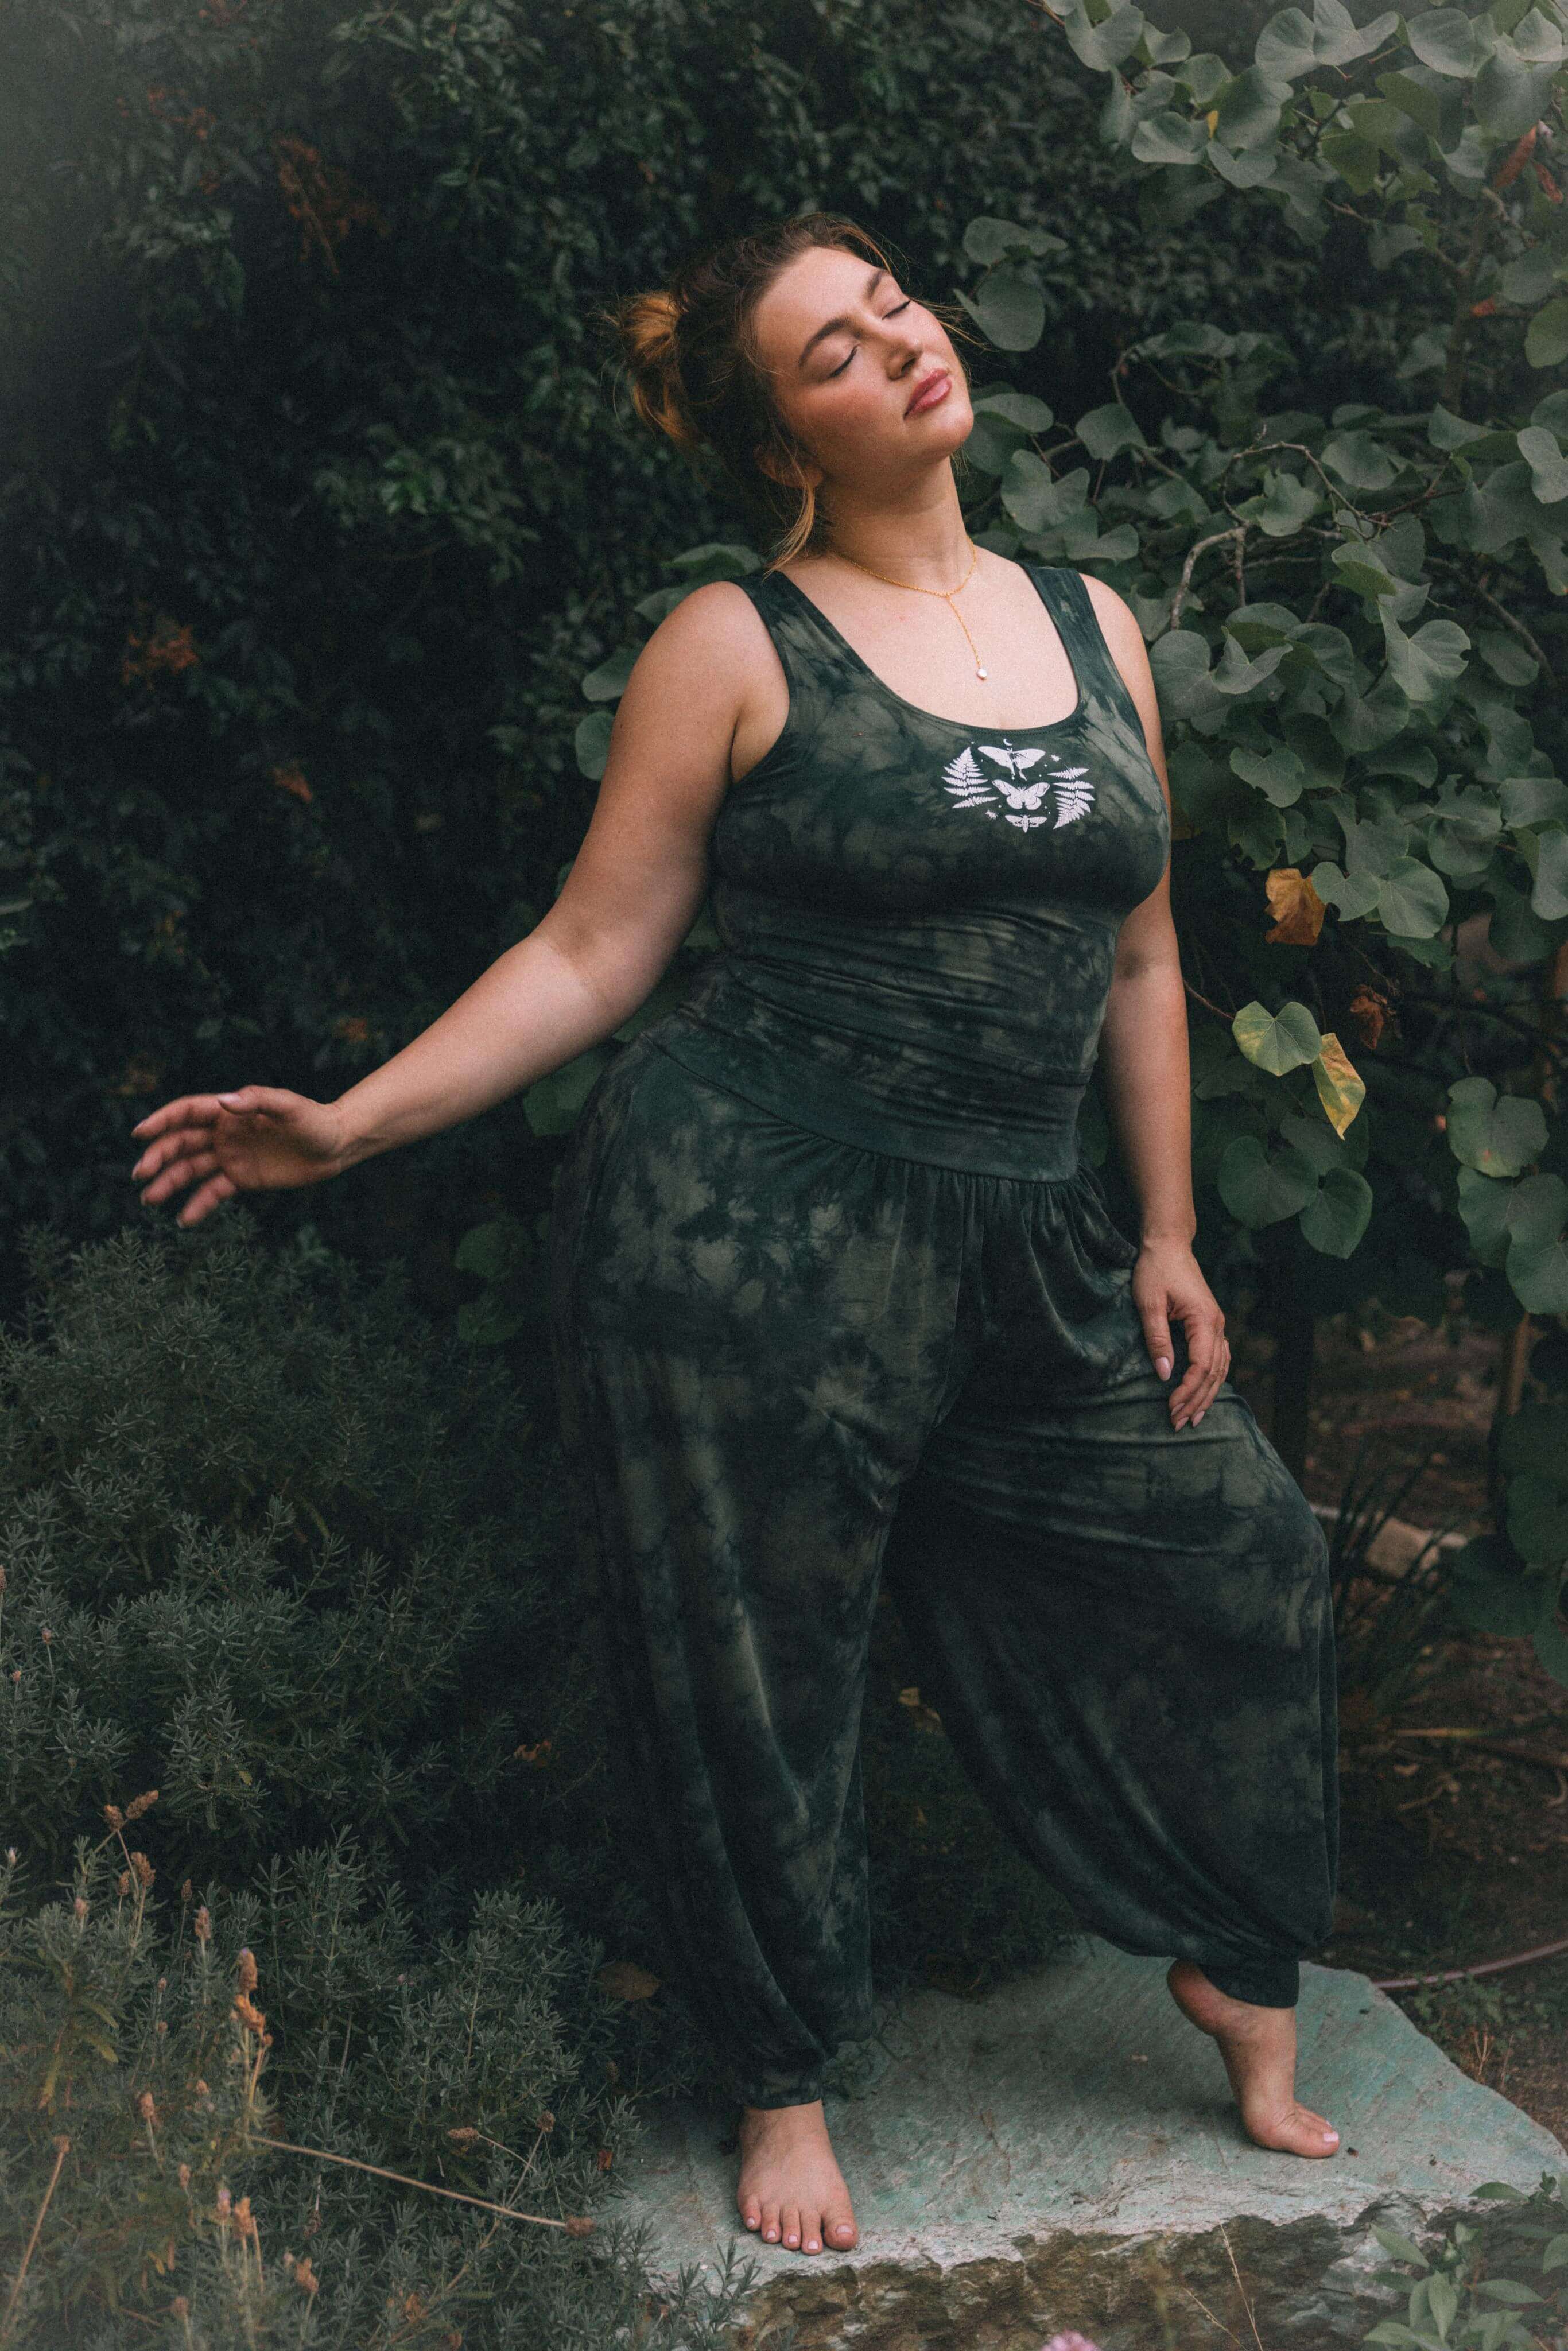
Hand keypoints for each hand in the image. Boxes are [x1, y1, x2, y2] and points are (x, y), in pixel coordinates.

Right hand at [130, 1086, 348, 1227]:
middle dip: (159, 1157)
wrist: (337, 1146)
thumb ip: (256, 1101)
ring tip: (149, 1200)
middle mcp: (224, 1133)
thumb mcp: (289, 1106)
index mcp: (230, 1111)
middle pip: (182, 1144)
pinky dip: (198, 1205)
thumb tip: (223, 1101)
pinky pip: (214, 1193)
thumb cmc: (314, 1119)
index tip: (140, 1133)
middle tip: (140, 1176)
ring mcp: (231, 1157)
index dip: (162, 1121)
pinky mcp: (242, 1178)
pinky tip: (183, 1219)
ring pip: (191, 1170)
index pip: (187, 1112)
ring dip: (169, 1183)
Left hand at [1131, 1236, 1229, 1430]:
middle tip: (1178, 1423)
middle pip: (1214, 1372)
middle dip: (1197, 1400)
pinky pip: (1218, 1358)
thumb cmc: (1156, 1270)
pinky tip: (1204, 1393)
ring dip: (1207, 1394)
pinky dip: (1212, 1379)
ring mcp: (1216, 1324)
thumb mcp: (1149, 1303)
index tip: (1171, 1407)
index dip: (1188, 1390)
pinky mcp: (1210, 1323)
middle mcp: (1216, 1325)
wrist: (1168, 1245)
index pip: (1202, 1366)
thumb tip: (1163, 1374)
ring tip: (1193, 1418)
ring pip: (1220, 1368)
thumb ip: (1157, 1339)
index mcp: (1204, 1320)